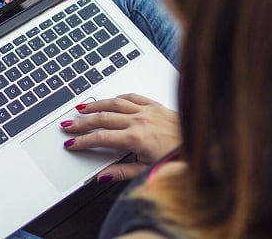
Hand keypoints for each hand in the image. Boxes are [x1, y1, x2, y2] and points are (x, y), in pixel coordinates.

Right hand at [61, 93, 180, 181]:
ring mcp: (146, 110)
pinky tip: (110, 100)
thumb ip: (122, 172)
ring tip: (81, 109)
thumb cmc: (179, 158)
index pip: (100, 138)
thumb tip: (102, 175)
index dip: (82, 141)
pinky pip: (131, 96)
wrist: (203, 144)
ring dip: (95, 105)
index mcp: (135, 138)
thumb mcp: (148, 171)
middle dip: (82, 123)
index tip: (71, 143)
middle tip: (68, 125)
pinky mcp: (155, 105)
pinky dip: (117, 98)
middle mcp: (139, 121)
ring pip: (113, 103)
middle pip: (102, 118)